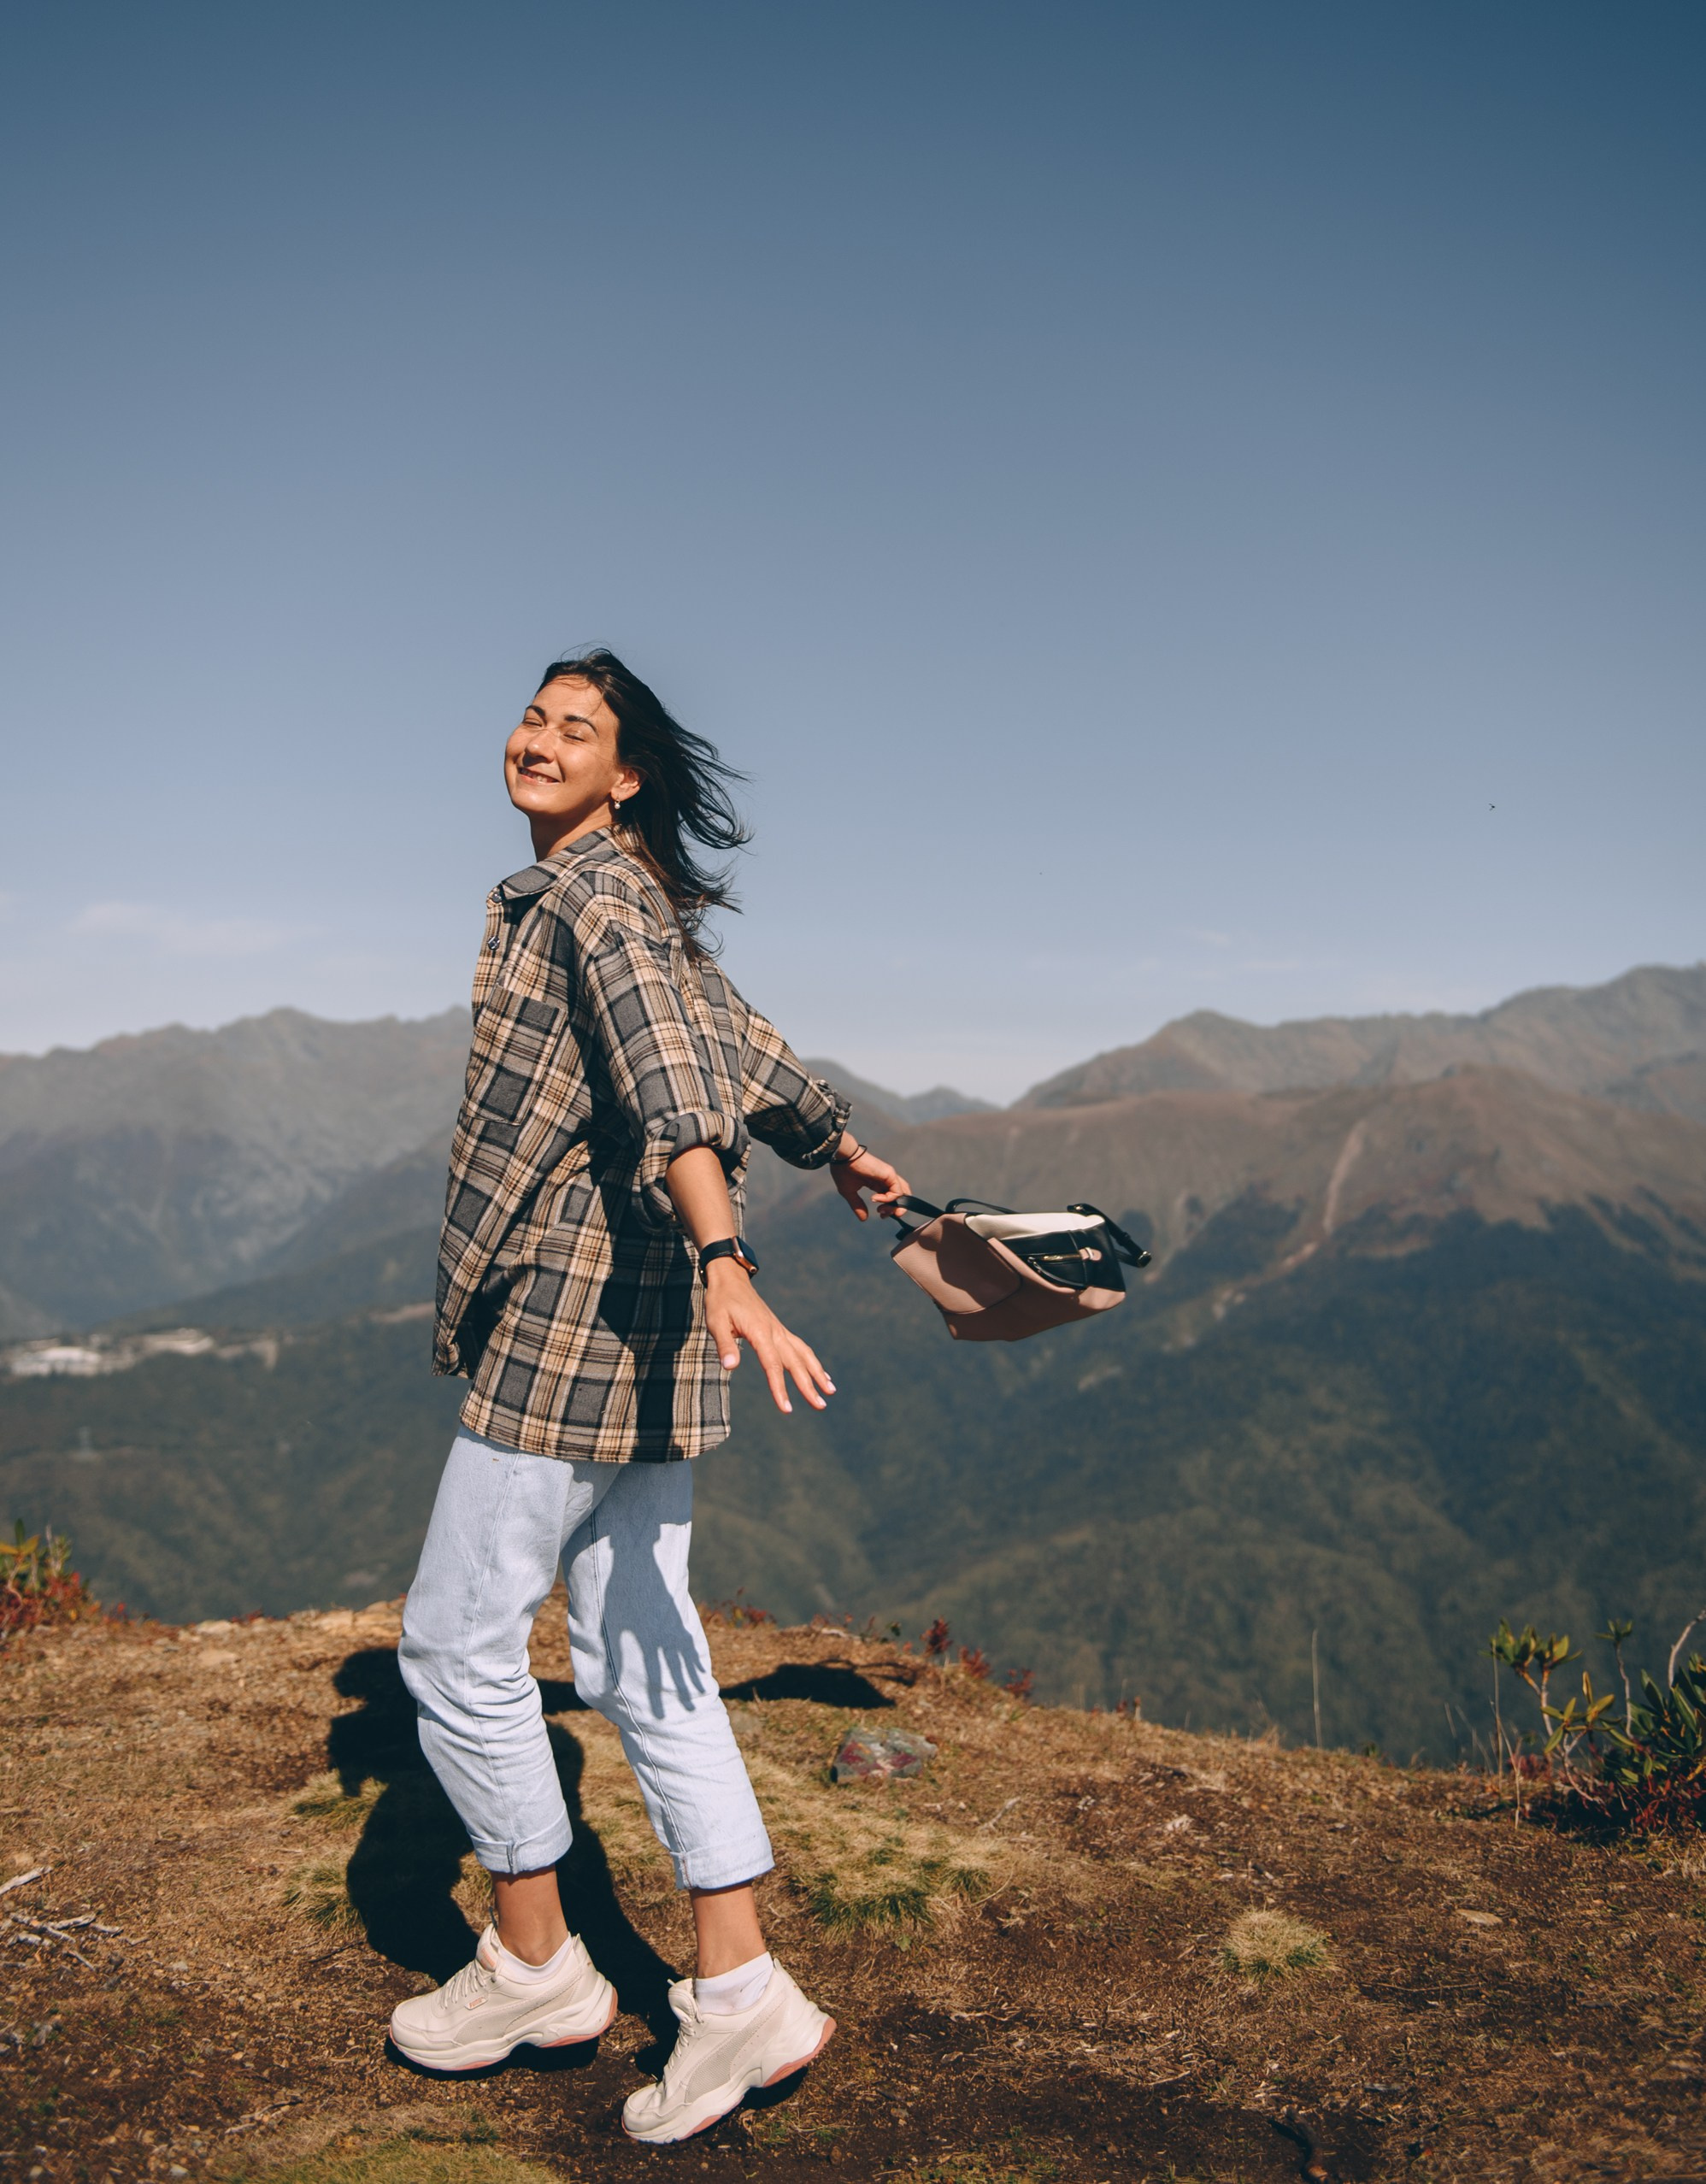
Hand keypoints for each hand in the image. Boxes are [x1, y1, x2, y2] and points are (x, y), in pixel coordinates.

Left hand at [704, 1261, 834, 1414]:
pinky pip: (800, 1347)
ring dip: (817, 1373)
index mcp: (760, 1332)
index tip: (787, 1409)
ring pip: (803, 1354)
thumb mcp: (715, 1322)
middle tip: (821, 1406)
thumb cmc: (720, 1302)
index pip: (772, 1365)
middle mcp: (775, 1332)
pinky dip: (811, 1361)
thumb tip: (731, 1367)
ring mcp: (779, 1330)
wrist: (730, 1279)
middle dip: (808, 1386)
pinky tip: (820, 1373)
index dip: (780, 1388)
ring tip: (830, 1391)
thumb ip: (724, 1345)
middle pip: (795, 1363)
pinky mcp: (779, 1330)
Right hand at [830, 1139, 910, 1222]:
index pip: (891, 1198)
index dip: (889, 1208)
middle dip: (895, 1210)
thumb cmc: (843, 1171)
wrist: (842, 1158)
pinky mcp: (890, 1174)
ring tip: (881, 1210)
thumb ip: (858, 1206)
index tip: (879, 1213)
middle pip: (901, 1197)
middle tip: (883, 1215)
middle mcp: (886, 1179)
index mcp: (878, 1182)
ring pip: (903, 1194)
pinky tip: (875, 1199)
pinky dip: (889, 1199)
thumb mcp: (849, 1192)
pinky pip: (897, 1191)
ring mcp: (889, 1176)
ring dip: (895, 1206)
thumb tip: (864, 1219)